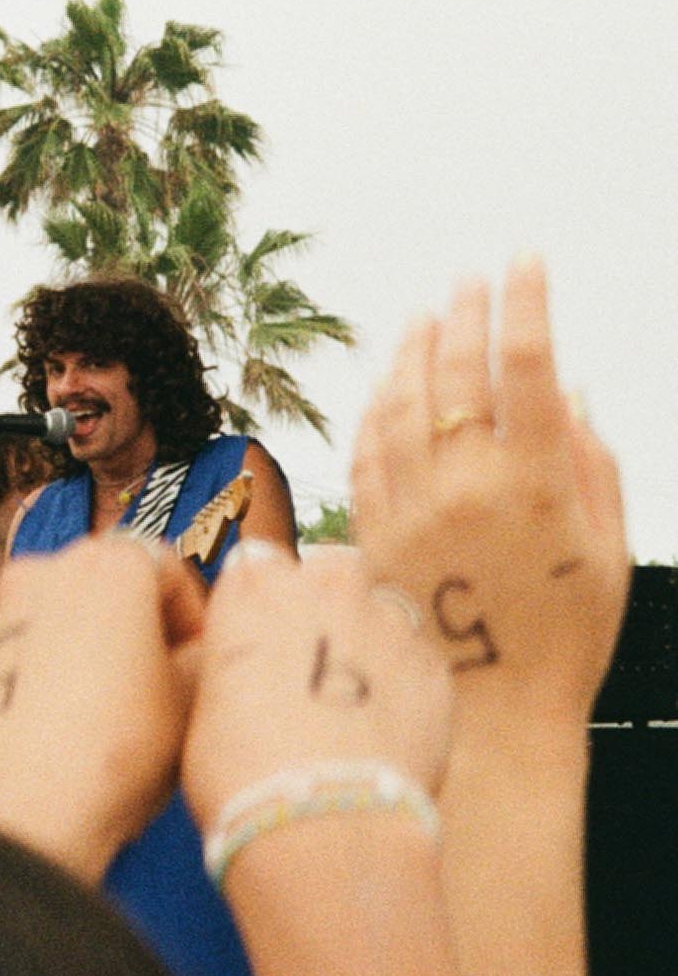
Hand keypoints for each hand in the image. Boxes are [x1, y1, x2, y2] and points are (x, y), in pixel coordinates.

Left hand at [0, 536, 204, 879]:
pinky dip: (46, 676)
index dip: (194, 614)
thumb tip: (199, 647)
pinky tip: (63, 729)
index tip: (202, 656)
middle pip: (108, 585)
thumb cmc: (114, 749)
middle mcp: (42, 571)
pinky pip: (21, 655)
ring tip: (114, 713)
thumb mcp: (193, 701)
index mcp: (108, 565)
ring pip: (60, 618)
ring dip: (91, 649)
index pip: (168, 566)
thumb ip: (206, 655)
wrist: (17, 808)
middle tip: (164, 684)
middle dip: (140, 627)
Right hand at [180, 547, 452, 832]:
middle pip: (327, 569)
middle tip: (309, 661)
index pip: (257, 562)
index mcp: (254, 588)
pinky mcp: (432, 667)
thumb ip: (230, 660)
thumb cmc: (240, 773)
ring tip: (351, 702)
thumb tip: (245, 667)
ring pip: (379, 611)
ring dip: (366, 642)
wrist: (322, 826)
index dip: (258, 600)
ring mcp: (386, 623)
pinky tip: (383, 729)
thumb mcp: (203, 705)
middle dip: (321, 602)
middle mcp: (322, 588)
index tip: (257, 633)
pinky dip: (403, 686)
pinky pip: (415, 661)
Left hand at [351, 258, 629, 740]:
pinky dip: (376, 410)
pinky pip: (366, 453)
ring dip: (411, 353)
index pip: (527, 366)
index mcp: (538, 484)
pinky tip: (386, 386)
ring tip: (424, 317)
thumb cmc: (568, 635)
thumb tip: (573, 392)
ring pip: (401, 405)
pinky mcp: (372, 533)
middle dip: (465, 314)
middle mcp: (467, 486)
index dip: (526, 305)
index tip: (526, 262)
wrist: (495, 713)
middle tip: (471, 278)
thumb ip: (592, 465)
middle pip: (456, 373)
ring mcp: (412, 507)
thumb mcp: (608, 549)